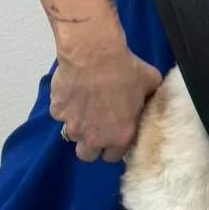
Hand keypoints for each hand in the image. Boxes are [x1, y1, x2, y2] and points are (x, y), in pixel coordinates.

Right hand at [50, 38, 161, 162]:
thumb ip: (150, 97)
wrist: (94, 53)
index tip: (114, 132)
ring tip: (84, 105)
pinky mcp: (57, 111)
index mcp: (120, 136)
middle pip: (87, 155)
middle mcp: (94, 137)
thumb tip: (152, 97)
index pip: (113, 156)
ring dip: (78, 125)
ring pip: (72, 135)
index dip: (113, 145)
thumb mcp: (150, 82)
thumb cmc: (124, 68)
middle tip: (97, 125)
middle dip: (91, 144)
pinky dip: (65, 106)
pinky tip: (74, 91)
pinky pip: (60, 114)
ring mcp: (72, 125)